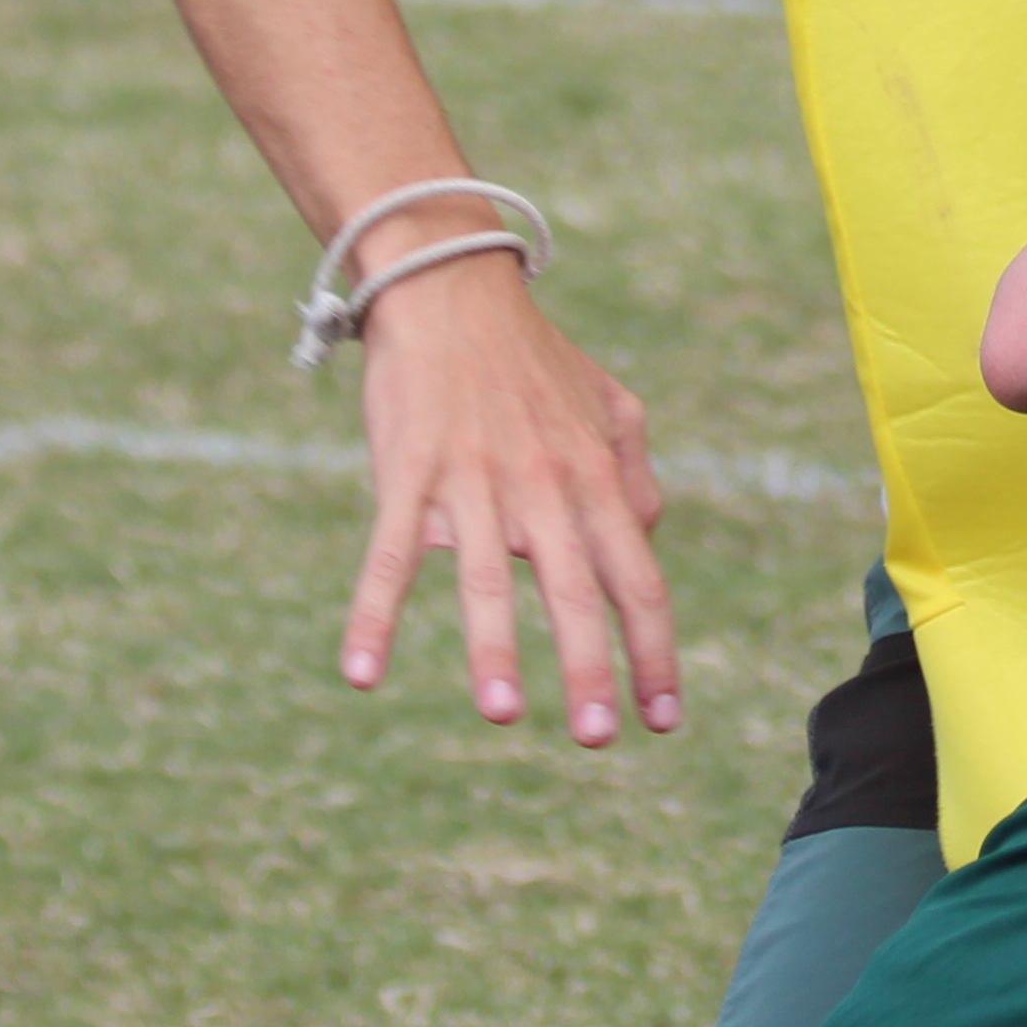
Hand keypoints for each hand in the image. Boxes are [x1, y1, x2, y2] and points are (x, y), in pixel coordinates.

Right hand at [345, 260, 681, 746]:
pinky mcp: (409, 475)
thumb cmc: (532, 357)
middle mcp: (545, 487)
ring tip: (502, 714)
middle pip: (576, 590)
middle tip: (597, 737)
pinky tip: (361, 673)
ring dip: (493, 650)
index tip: (665, 717)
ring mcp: (475, 482)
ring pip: (487, 578)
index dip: (655, 651)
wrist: (452, 289)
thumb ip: (633, 475)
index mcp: (597, 480)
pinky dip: (373, 615)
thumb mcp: (610, 404)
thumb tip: (646, 539)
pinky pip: (390, 556)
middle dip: (591, 668)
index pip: (638, 581)